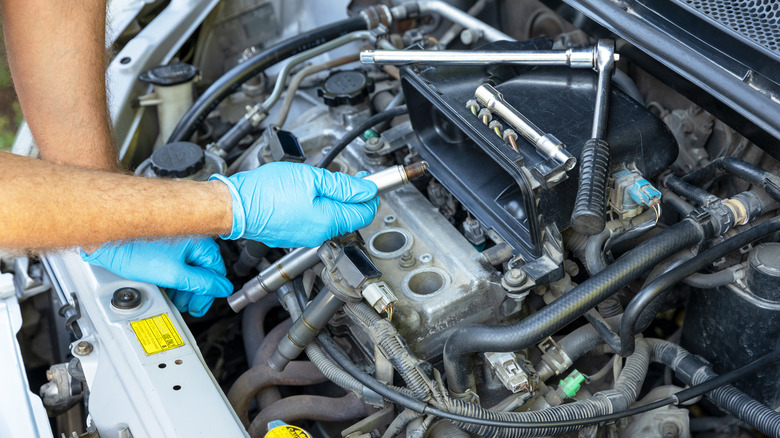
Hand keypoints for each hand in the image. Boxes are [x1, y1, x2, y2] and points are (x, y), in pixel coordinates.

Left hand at [81, 237, 232, 316]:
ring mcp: (177, 242)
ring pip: (189, 269)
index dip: (208, 293)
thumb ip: (202, 283)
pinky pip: (176, 264)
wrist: (108, 242)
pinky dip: (173, 277)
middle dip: (194, 292)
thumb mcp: (174, 274)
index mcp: (200, 242)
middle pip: (203, 271)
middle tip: (186, 306)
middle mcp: (191, 239)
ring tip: (173, 298)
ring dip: (183, 287)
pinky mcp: (164, 246)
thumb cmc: (135, 250)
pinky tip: (164, 287)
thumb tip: (222, 288)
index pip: (216, 272)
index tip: (199, 306)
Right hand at [211, 162, 377, 247]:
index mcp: (327, 222)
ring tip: (324, 181)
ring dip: (335, 199)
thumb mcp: (311, 178)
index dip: (371, 195)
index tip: (370, 181)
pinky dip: (319, 205)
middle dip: (354, 196)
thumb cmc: (265, 192)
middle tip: (351, 177)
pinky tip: (308, 191)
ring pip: (332, 217)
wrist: (235, 206)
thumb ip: (343, 186)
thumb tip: (366, 190)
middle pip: (349, 216)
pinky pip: (315, 219)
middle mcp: (319, 234)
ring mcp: (305, 236)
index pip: (364, 213)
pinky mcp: (293, 233)